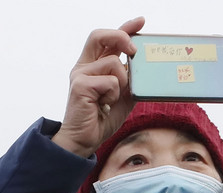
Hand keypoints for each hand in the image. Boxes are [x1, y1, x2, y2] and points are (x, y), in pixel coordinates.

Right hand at [53, 17, 144, 157]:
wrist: (84, 140)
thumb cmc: (101, 119)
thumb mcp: (122, 96)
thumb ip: (130, 79)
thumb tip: (142, 65)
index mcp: (93, 66)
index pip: (107, 39)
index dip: (125, 28)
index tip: (141, 22)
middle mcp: (84, 66)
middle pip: (100, 36)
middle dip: (121, 37)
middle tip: (134, 51)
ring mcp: (80, 75)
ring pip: (114, 63)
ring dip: (122, 83)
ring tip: (111, 100)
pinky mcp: (80, 85)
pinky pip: (111, 81)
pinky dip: (114, 95)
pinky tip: (104, 106)